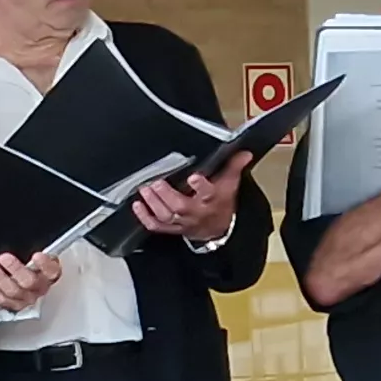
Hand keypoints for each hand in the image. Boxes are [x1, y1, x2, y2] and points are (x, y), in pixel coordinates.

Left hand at [0, 251, 62, 313]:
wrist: (30, 285)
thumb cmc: (34, 267)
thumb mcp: (37, 258)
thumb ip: (34, 256)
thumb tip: (28, 245)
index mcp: (50, 274)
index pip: (51, 270)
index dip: (45, 264)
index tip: (37, 256)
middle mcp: (40, 288)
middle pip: (29, 282)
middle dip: (16, 269)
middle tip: (4, 258)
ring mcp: (27, 299)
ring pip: (13, 292)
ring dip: (0, 279)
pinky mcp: (13, 306)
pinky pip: (1, 300)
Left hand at [130, 151, 247, 239]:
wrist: (218, 228)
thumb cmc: (221, 203)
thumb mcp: (230, 184)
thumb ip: (234, 166)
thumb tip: (243, 152)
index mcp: (212, 200)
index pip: (209, 193)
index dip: (201, 186)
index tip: (194, 177)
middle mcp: (196, 212)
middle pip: (180, 206)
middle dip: (166, 195)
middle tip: (156, 183)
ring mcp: (183, 222)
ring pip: (166, 216)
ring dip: (153, 204)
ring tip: (144, 189)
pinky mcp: (172, 228)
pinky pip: (157, 226)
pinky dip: (145, 217)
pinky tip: (137, 206)